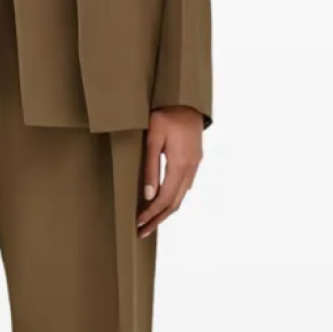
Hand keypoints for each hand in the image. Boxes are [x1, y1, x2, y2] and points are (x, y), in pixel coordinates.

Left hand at [137, 106, 203, 236]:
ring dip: (166, 212)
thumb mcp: (153, 137)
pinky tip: (163, 203)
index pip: (165, 199)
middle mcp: (191, 168)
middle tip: (142, 232)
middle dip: (158, 220)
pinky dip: (173, 200)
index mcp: (180, 164)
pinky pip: (184, 187)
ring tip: (151, 222)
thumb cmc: (166, 114)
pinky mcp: (195, 161)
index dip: (151, 214)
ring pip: (181, 197)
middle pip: (174, 203)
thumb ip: (150, 166)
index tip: (137, 223)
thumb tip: (148, 195)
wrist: (187, 99)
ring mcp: (195, 165)